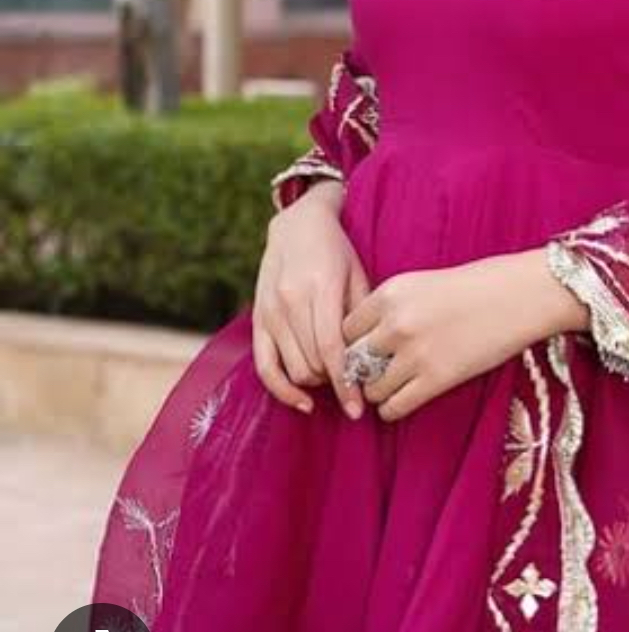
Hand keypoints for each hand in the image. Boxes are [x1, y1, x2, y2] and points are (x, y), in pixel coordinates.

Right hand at [252, 181, 370, 419]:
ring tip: (334, 378)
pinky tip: (302, 401)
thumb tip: (366, 360)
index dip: (345, 383)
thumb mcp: (357, 273)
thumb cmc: (336, 250)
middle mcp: (290, 301)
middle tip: (354, 383)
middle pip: (312, 364)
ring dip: (315, 383)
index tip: (358, 407)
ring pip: (293, 369)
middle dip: (335, 382)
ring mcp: (270, 311)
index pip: (331, 349)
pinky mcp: (258, 319)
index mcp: (320, 287)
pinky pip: (264, 366)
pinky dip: (282, 390)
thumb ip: (360, 315)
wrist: (297, 224)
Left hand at [342, 249, 587, 422]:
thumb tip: (366, 342)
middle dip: (361, 371)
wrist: (520, 295)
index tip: (365, 351)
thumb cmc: (475, 285)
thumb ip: (390, 308)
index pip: (345, 329)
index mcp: (390, 293)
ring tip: (395, 385)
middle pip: (353, 361)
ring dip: (378, 391)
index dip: (352, 344)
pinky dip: (393, 408)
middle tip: (375, 374)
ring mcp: (414, 353)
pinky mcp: (436, 379)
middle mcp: (395, 323)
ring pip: (370, 389)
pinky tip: (405, 398)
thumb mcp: (422, 284)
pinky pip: (392, 408)